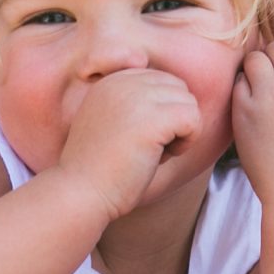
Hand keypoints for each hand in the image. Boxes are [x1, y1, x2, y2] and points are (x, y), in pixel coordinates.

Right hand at [51, 66, 201, 226]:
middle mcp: (124, 80)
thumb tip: (180, 100)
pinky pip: (193, 119)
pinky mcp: (153, 118)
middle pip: (178, 89)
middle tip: (147, 148)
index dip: (160, 112)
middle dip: (173, 120)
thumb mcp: (109, 122)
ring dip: (180, 133)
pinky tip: (161, 157)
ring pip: (189, 103)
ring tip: (150, 153)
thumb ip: (134, 103)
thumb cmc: (99, 169)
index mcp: (112, 80)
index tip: (137, 137)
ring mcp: (138, 97)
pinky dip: (186, 142)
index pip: (161, 80)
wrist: (80, 193)